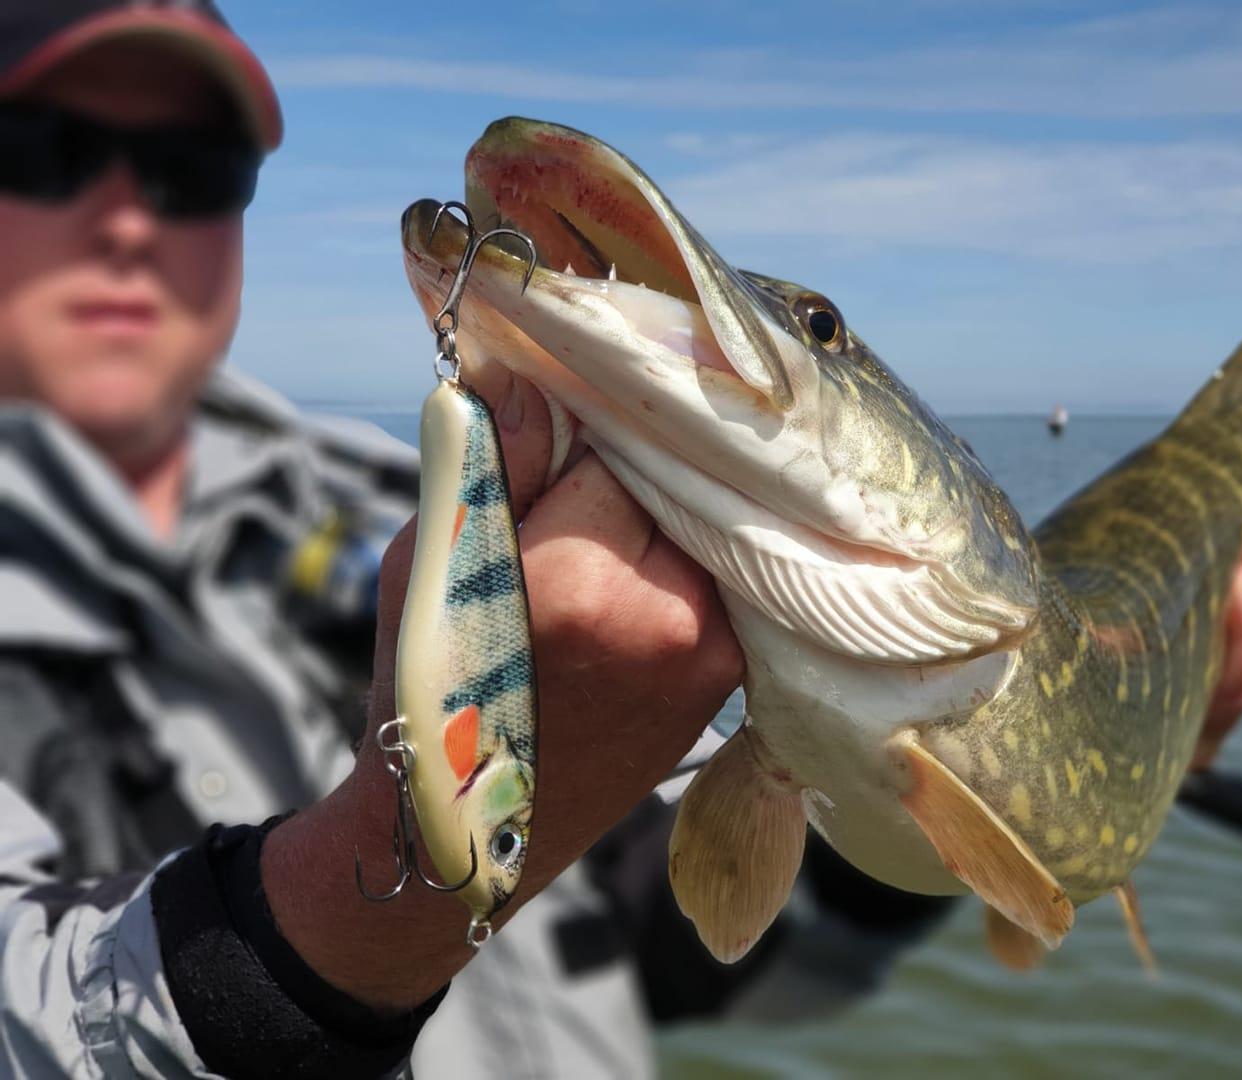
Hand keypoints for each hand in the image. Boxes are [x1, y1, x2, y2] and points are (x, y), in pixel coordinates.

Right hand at [263, 372, 742, 1009]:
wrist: (478, 829)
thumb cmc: (434, 687)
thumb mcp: (428, 563)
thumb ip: (489, 462)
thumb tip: (534, 374)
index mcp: (579, 587)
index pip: (611, 448)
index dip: (578, 439)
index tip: (553, 448)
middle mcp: (668, 619)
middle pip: (670, 482)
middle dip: (628, 472)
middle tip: (582, 488)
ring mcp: (714, 654)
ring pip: (700, 524)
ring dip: (659, 516)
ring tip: (604, 544)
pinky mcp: (733, 676)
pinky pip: (716, 576)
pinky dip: (682, 560)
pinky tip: (639, 576)